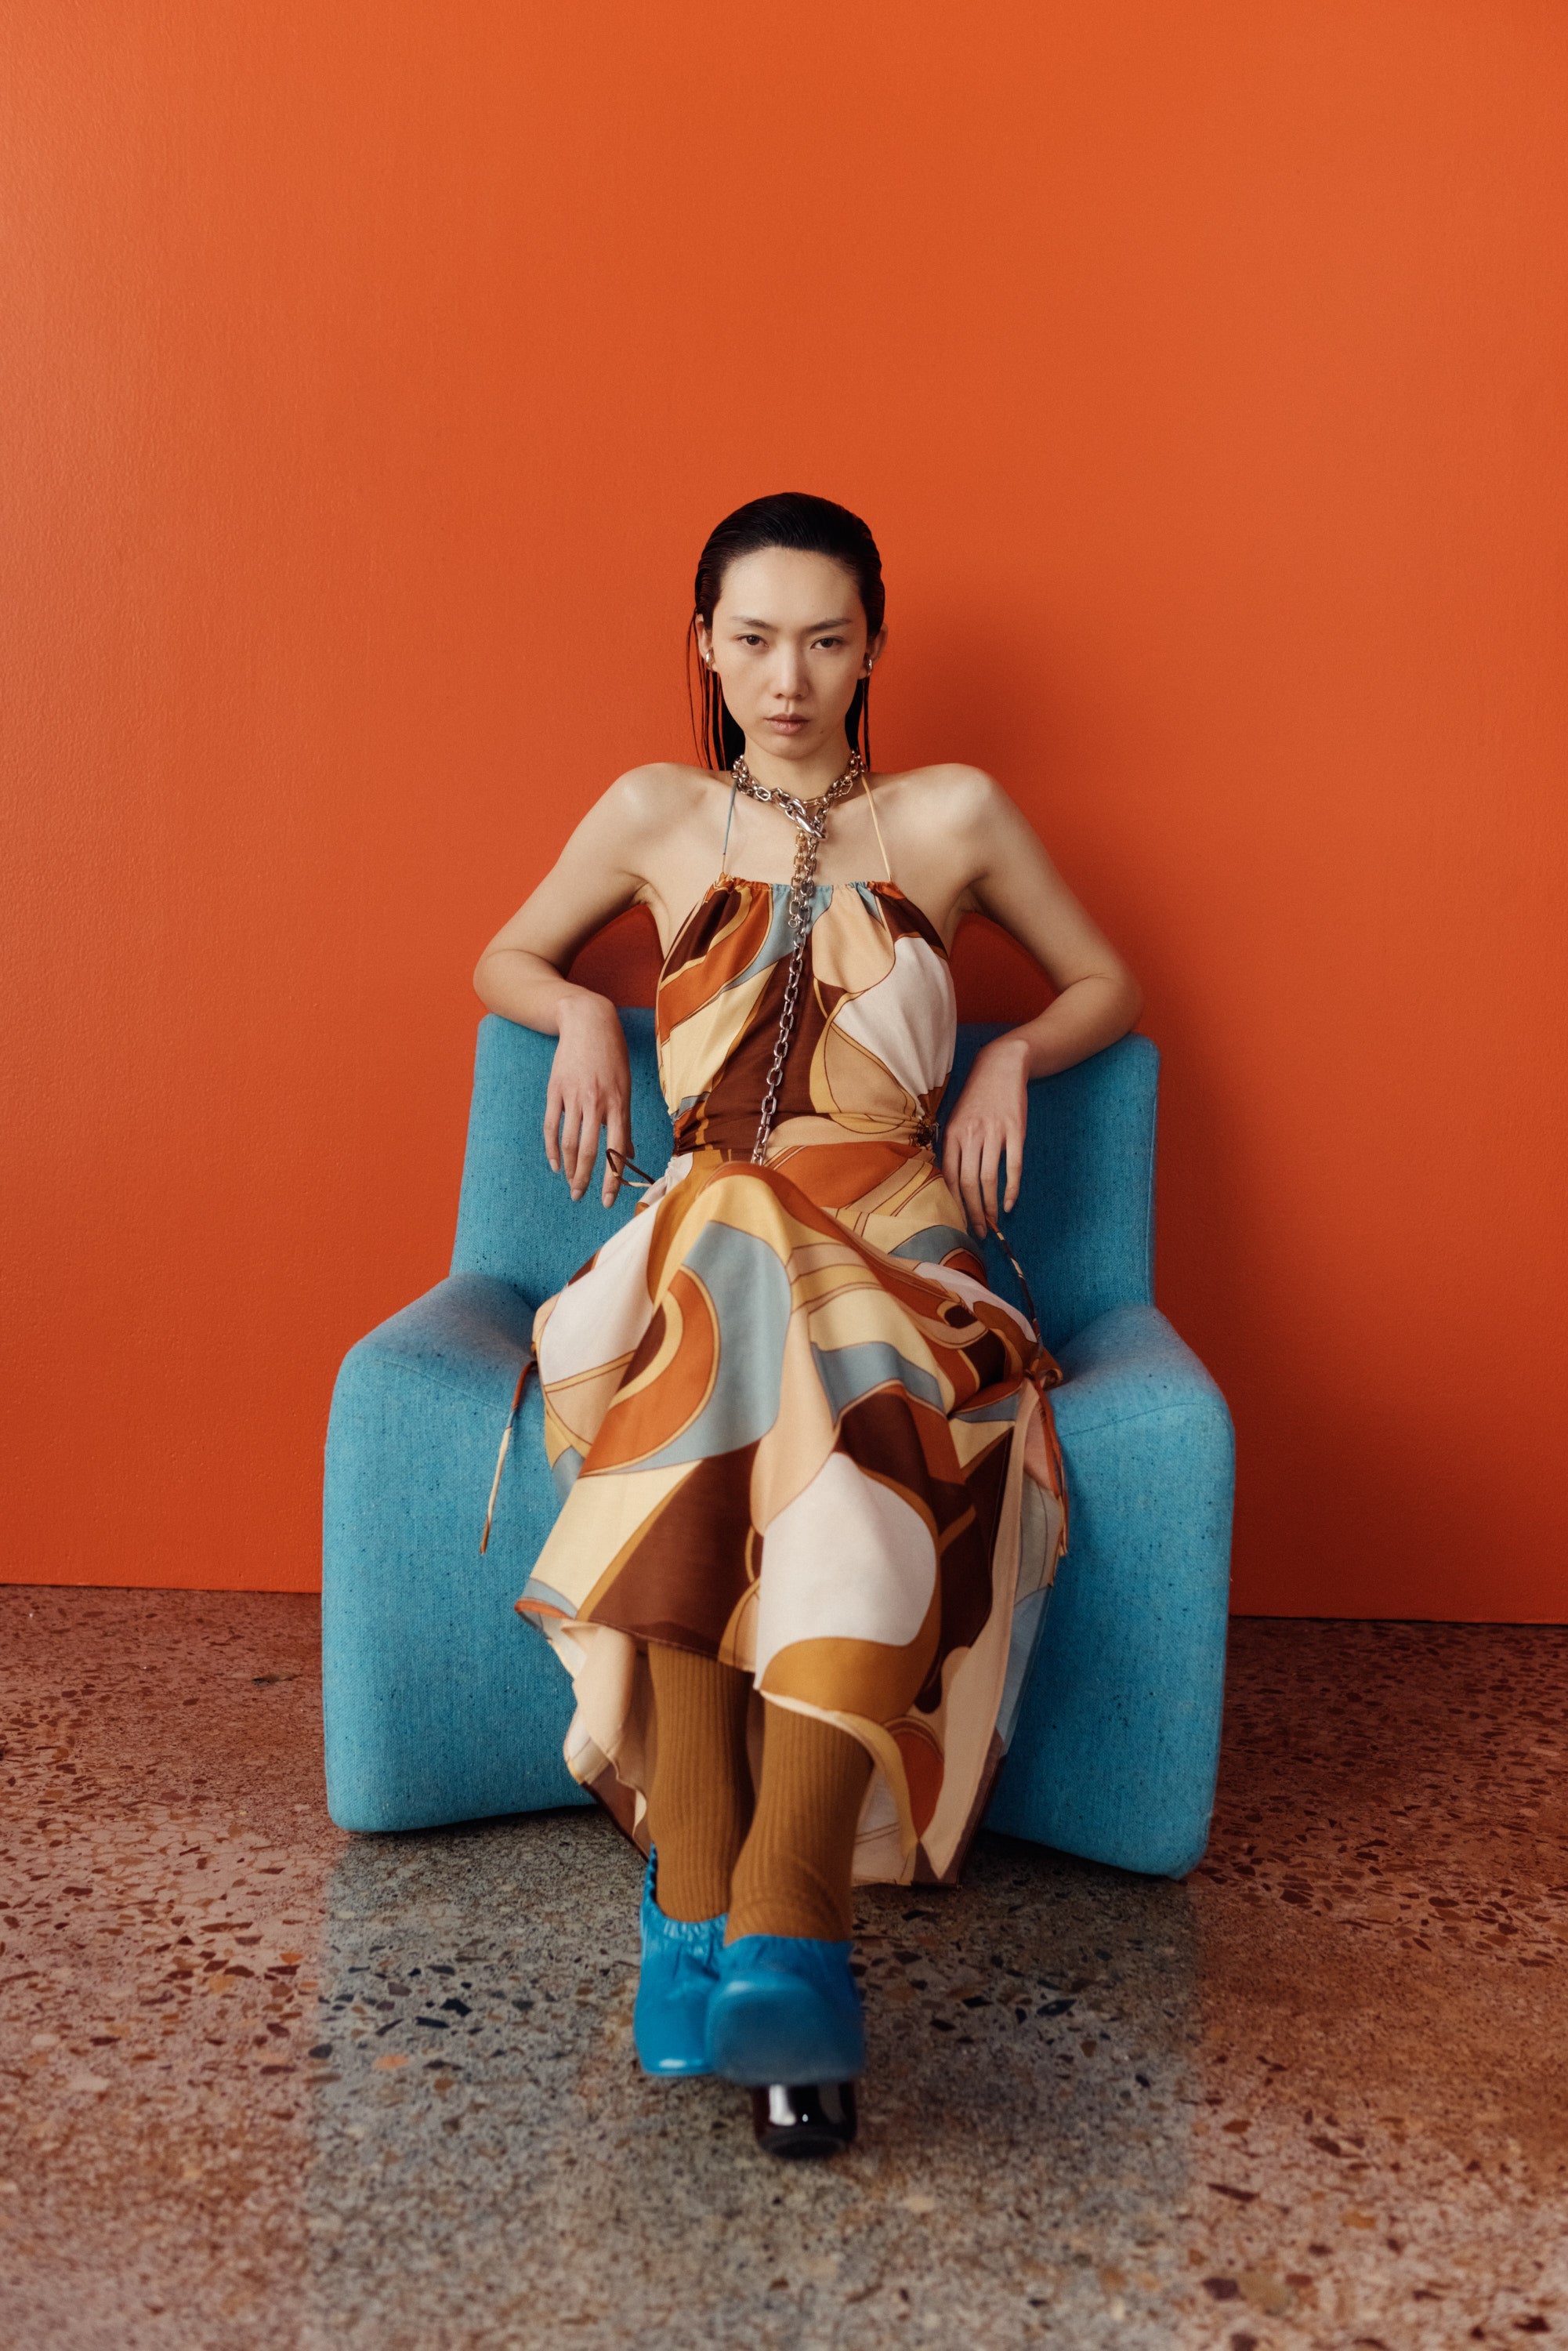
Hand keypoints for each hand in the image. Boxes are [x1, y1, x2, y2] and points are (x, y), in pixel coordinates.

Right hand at [543, 993, 633, 1206]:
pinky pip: (551, 1126)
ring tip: (570, 1185)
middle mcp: (597, 1103)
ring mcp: (574, 1097)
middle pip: (588, 1151)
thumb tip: (629, 1154)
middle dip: (585, 1179)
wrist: (588, 1023)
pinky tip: (554, 1164)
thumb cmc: (612, 1057)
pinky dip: (551, 1148)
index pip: (616, 1150)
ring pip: (569, 1142)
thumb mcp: (626, 1086)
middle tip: (580, 1197)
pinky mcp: (555, 1091)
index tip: (608, 1200)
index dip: (612, 1178)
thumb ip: (624, 1122)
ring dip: (569, 1169)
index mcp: (619, 1104)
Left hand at [941, 1034, 1029, 1235]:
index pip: (949, 1178)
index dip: (954, 1205)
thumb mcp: (956, 1119)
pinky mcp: (1014, 1131)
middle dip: (973, 1213)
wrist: (1000, 1066)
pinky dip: (1011, 1188)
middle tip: (979, 1232)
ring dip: (990, 1206)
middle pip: (969, 1183)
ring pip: (988, 1179)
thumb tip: (950, 1182)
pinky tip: (1009, 1204)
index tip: (958, 1224)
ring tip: (993, 1224)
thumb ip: (953, 1147)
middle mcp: (970, 1135)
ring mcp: (993, 1133)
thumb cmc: (976, 1098)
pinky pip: (1012, 1166)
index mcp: (951, 1135)